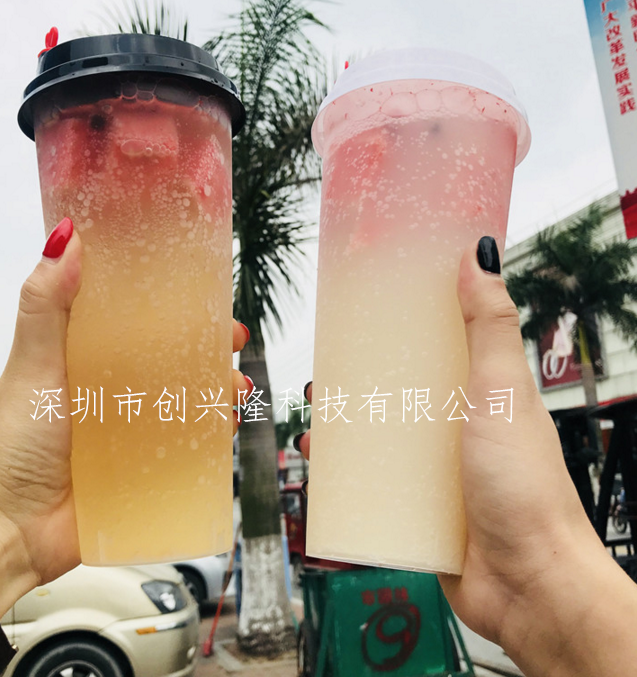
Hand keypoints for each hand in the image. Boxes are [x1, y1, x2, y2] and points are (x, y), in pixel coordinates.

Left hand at [0, 218, 251, 617]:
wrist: (12, 527)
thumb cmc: (15, 441)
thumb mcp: (33, 363)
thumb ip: (47, 303)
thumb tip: (67, 235)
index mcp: (92, 357)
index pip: (141, 320)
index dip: (175, 304)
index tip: (205, 292)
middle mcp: (118, 388)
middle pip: (176, 358)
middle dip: (211, 348)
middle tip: (233, 342)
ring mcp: (135, 428)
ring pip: (191, 399)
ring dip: (220, 390)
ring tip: (234, 390)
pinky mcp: (148, 466)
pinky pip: (190, 446)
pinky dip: (212, 435)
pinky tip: (225, 429)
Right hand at [295, 237, 636, 675]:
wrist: (529, 585)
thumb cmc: (525, 487)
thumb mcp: (502, 393)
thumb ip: (490, 328)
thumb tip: (478, 257)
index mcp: (477, 394)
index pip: (433, 348)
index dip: (399, 328)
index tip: (364, 311)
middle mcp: (454, 429)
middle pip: (396, 393)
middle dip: (355, 381)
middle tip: (322, 374)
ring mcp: (434, 471)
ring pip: (378, 438)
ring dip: (343, 428)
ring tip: (313, 422)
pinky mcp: (416, 509)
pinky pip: (373, 485)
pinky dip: (345, 476)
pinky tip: (320, 472)